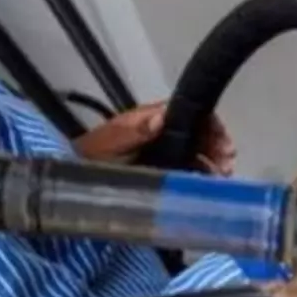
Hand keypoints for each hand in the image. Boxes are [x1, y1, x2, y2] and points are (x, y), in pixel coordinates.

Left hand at [73, 102, 236, 173]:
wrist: (70, 186)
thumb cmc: (88, 161)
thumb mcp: (106, 144)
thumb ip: (132, 131)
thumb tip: (161, 117)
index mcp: (147, 120)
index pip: (187, 111)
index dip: (209, 124)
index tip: (223, 143)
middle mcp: (158, 132)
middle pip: (198, 130)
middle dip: (216, 144)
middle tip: (227, 164)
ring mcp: (160, 151)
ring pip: (197, 149)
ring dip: (213, 160)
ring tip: (222, 175)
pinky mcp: (160, 170)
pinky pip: (188, 166)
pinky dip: (203, 172)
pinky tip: (210, 182)